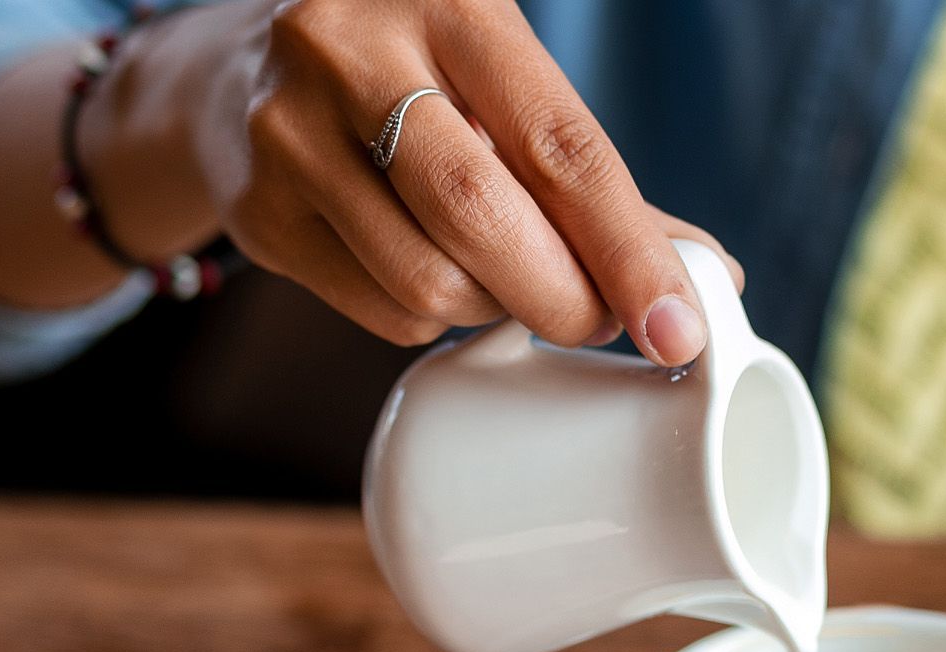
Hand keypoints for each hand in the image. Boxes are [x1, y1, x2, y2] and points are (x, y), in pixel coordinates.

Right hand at [108, 0, 735, 354]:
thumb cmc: (412, 74)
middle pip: (483, 218)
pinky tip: (431, 267)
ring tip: (501, 276)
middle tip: (593, 321)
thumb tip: (702, 277)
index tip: (676, 326)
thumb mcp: (501, 81)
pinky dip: (431, 317)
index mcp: (451, 3)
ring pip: (429, 282)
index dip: (628, 249)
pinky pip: (383, 311)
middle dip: (563, 298)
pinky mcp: (257, 212)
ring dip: (492, 308)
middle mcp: (354, 51)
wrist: (243, 67)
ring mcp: (290, 131)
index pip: (562, 146)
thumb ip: (590, 172)